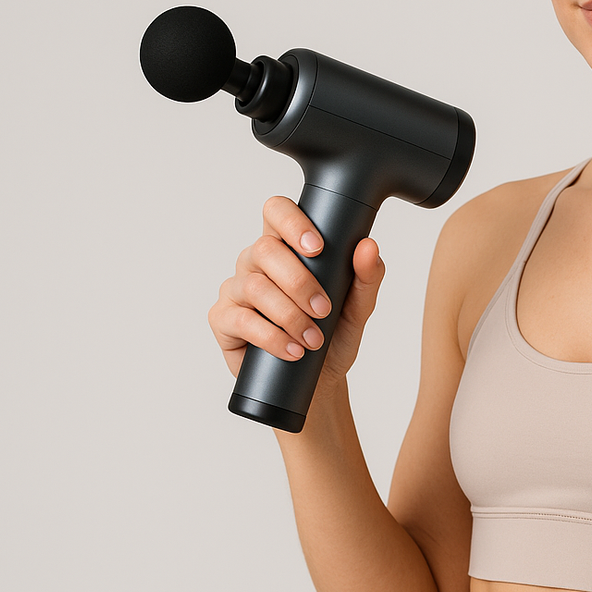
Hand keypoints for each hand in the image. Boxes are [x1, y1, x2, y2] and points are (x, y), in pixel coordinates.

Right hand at [210, 196, 385, 381]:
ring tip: (312, 338)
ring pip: (254, 286)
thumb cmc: (334, 334)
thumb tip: (368, 247)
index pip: (277, 211)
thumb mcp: (358, 306)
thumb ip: (367, 276)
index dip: (292, 222)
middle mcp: (255, 261)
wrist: (318, 380)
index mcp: (286, 246)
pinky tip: (291, 349)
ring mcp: (236, 288)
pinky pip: (241, 319)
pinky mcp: (222, 319)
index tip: (317, 247)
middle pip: (265, 249)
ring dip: (289, 314)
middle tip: (323, 309)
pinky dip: (271, 336)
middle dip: (299, 281)